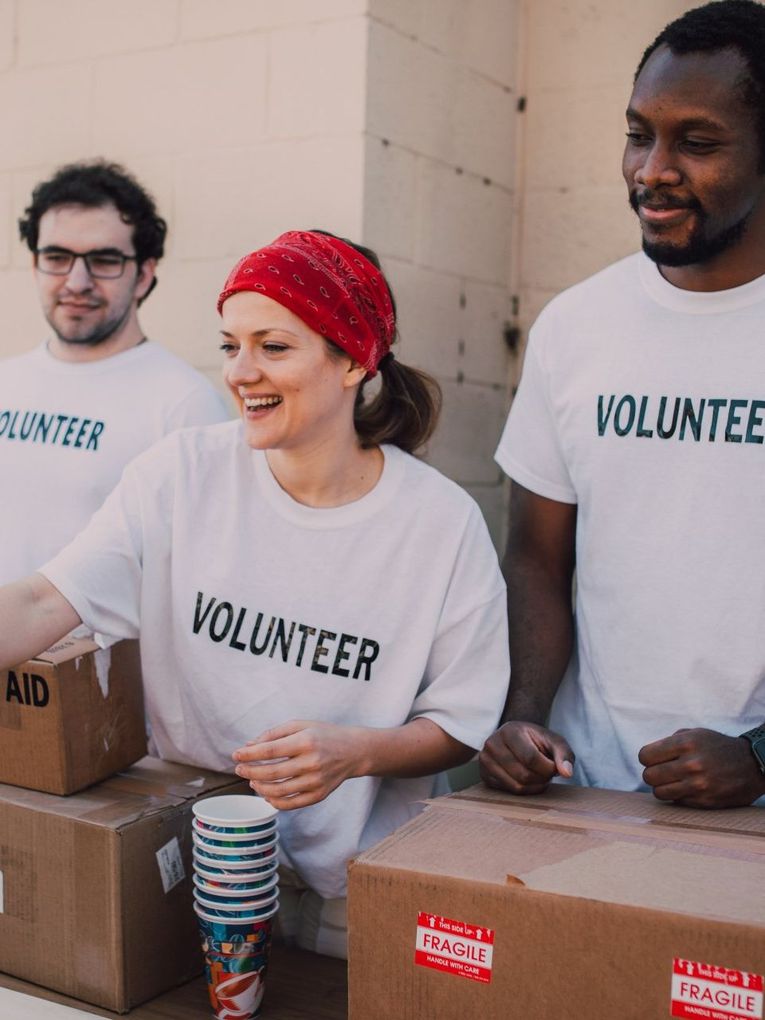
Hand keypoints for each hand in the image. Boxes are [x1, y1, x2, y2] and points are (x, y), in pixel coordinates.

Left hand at [232, 720, 365, 809]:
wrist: (354, 751)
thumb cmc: (324, 734)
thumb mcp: (300, 725)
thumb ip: (273, 734)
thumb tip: (248, 746)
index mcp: (306, 741)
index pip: (270, 751)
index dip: (249, 754)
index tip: (236, 755)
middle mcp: (312, 762)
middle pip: (271, 773)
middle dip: (250, 772)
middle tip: (239, 769)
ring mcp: (316, 781)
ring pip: (279, 791)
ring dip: (259, 787)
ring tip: (252, 781)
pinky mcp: (319, 795)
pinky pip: (291, 804)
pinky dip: (274, 801)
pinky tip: (267, 793)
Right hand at [479, 721, 574, 794]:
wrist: (517, 738)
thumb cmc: (537, 740)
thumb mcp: (554, 741)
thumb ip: (564, 754)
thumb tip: (567, 774)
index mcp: (509, 731)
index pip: (530, 758)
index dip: (548, 768)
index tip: (554, 767)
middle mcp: (492, 744)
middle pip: (523, 775)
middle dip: (542, 778)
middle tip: (547, 772)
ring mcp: (485, 760)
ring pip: (516, 786)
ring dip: (534, 786)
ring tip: (539, 775)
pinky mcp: (484, 776)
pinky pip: (509, 792)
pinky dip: (524, 790)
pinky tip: (528, 780)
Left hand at [639, 728, 764, 807]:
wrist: (752, 765)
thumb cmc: (718, 747)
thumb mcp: (695, 734)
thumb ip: (670, 741)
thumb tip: (648, 755)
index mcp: (686, 743)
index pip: (645, 756)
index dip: (647, 758)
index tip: (653, 760)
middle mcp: (691, 764)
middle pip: (649, 776)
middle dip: (652, 774)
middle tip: (662, 772)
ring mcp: (698, 785)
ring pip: (659, 793)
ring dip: (662, 788)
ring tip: (672, 782)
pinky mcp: (704, 801)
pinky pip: (676, 802)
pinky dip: (677, 797)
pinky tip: (687, 789)